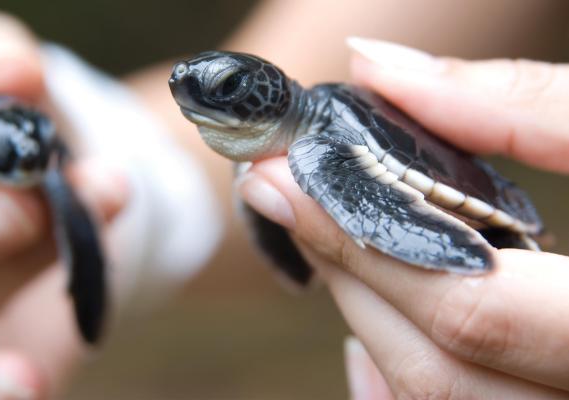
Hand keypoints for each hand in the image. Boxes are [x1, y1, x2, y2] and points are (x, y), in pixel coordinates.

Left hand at [238, 38, 568, 398]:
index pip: (466, 305)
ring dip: (371, 326)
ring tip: (339, 250)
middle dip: (353, 277)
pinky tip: (371, 339)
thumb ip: (517, 105)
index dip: (357, 239)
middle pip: (439, 369)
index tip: (278, 177)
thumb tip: (379, 66)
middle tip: (295, 202)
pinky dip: (399, 383)